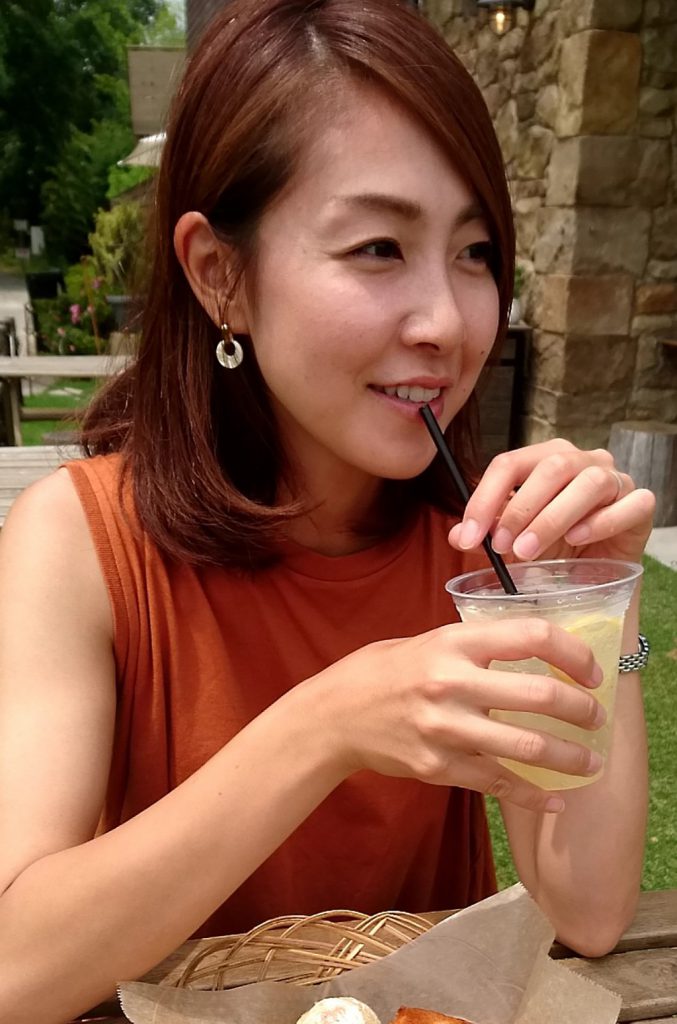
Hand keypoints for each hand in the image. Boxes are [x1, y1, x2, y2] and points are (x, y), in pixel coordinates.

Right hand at [308, 618, 605, 813]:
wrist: (333, 715)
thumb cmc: (383, 671)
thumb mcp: (429, 641)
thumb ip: (477, 647)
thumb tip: (536, 654)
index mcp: (454, 641)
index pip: (532, 636)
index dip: (574, 653)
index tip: (591, 670)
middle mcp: (452, 682)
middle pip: (541, 694)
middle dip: (582, 709)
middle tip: (597, 717)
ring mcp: (445, 728)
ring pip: (527, 746)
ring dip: (571, 756)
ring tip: (592, 761)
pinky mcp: (438, 766)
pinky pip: (498, 782)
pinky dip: (534, 795)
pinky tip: (555, 798)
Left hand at [447, 439, 654, 562]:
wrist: (597, 569)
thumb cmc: (556, 544)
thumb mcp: (516, 537)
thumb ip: (489, 531)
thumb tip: (456, 535)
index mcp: (546, 458)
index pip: (509, 464)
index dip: (484, 499)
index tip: (468, 537)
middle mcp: (582, 460)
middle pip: (550, 468)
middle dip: (520, 509)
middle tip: (501, 547)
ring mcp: (616, 479)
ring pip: (589, 484)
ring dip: (553, 517)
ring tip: (529, 550)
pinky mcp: (641, 504)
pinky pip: (629, 505)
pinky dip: (601, 522)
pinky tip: (579, 539)